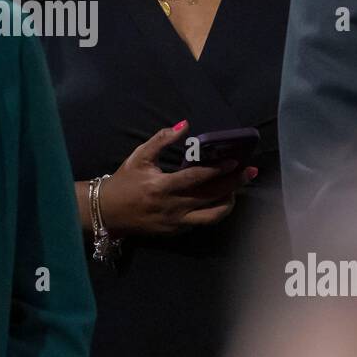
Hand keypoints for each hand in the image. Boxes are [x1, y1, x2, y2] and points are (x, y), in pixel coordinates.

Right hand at [99, 121, 256, 236]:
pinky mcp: (176, 232)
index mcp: (162, 187)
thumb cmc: (124, 182)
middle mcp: (172, 207)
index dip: (217, 169)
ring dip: (228, 202)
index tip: (235, 161)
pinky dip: (214, 210)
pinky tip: (221, 199)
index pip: (196, 178)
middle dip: (234, 184)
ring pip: (212, 216)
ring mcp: (176, 223)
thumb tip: (185, 125)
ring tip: (237, 189)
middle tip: (250, 173)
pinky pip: (201, 222)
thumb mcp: (139, 156)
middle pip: (211, 197)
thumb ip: (161, 139)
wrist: (107, 212)